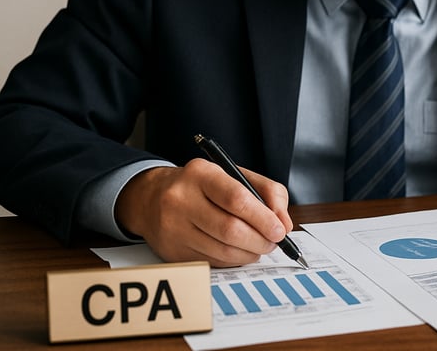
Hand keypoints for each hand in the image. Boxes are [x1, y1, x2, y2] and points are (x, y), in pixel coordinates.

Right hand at [115, 158, 292, 266]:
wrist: (151, 198)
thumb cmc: (202, 186)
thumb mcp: (235, 175)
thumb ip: (268, 192)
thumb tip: (284, 223)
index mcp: (201, 174)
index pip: (236, 198)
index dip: (263, 218)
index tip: (280, 230)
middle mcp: (181, 199)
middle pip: (231, 229)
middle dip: (260, 240)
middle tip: (274, 242)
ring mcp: (174, 228)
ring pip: (223, 251)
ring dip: (250, 253)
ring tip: (259, 247)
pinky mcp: (172, 251)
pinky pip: (213, 262)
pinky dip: (233, 260)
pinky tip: (239, 251)